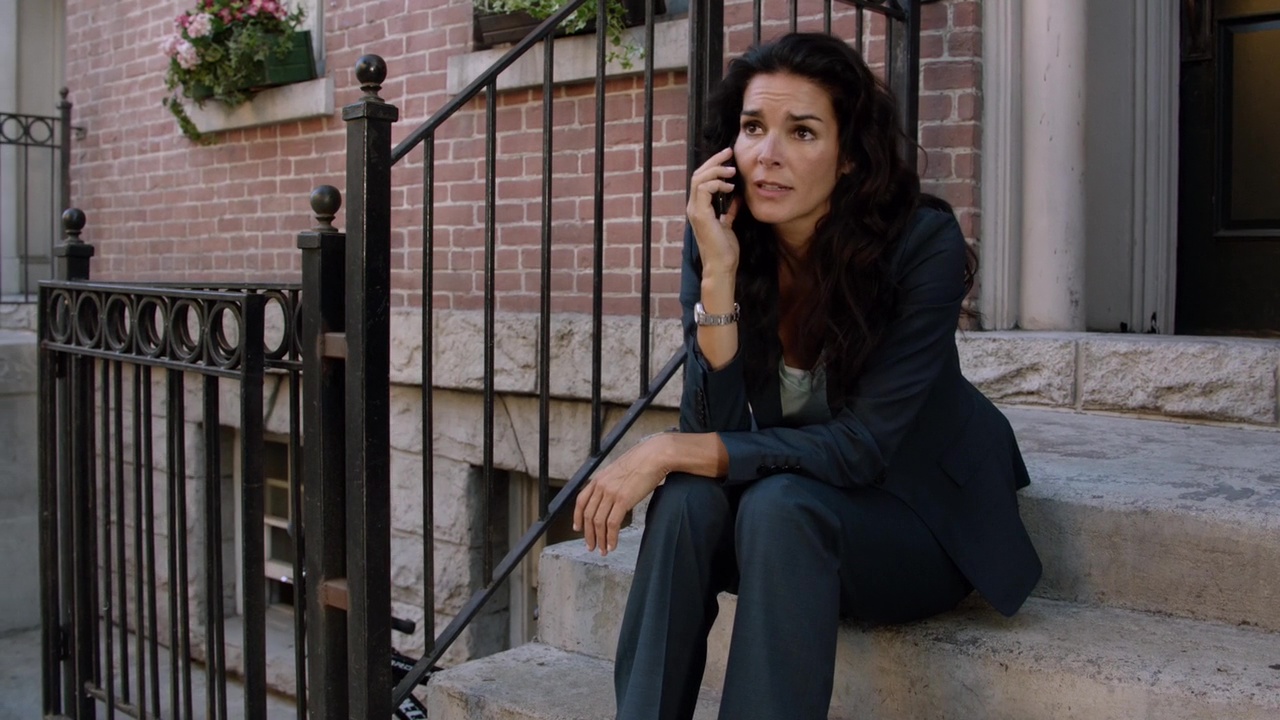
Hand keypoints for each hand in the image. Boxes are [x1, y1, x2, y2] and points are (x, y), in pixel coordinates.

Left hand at [573, 434, 670, 556]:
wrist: (654, 456)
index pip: (581, 501)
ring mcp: (611, 493)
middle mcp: (601, 486)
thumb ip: (612, 482)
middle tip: (591, 547)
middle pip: (588, 515)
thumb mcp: (619, 470)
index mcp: (599, 479)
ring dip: (600, 540)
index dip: (577, 517)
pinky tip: (612, 545)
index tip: (578, 528)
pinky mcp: (623, 500)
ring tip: (603, 550)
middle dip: (588, 534)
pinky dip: (611, 537)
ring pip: (598, 523)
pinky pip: (612, 524)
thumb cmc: (642, 461)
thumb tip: (612, 494)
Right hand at [687, 148, 740, 277]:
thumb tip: (737, 198)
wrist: (721, 266)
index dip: (713, 166)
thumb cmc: (725, 249)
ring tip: (731, 170)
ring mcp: (695, 210)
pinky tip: (729, 187)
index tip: (728, 159)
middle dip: (714, 161)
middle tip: (728, 152)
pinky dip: (716, 184)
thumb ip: (729, 211)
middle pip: (698, 174)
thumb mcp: (728, 225)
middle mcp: (693, 207)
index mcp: (699, 208)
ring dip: (716, 170)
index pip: (701, 180)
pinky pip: (703, 189)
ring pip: (699, 179)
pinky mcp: (701, 215)